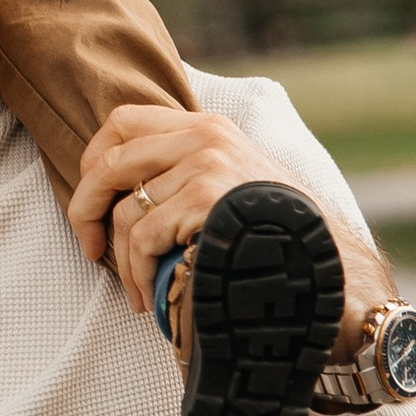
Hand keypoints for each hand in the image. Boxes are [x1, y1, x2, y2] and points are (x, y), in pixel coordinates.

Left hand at [65, 105, 394, 352]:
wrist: (329, 260)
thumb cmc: (276, 232)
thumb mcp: (232, 181)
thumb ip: (187, 171)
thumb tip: (120, 188)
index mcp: (207, 127)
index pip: (124, 120)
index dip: (93, 157)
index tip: (90, 197)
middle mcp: (205, 136)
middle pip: (110, 161)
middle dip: (85, 208)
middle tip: (89, 245)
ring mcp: (206, 165)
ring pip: (125, 211)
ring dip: (119, 260)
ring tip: (133, 289)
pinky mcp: (205, 199)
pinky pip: (143, 237)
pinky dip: (135, 273)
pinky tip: (146, 295)